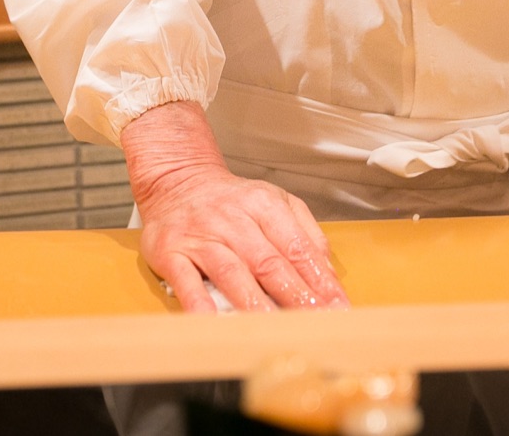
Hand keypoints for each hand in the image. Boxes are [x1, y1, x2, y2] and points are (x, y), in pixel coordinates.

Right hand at [120, 101, 348, 312]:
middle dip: (295, 294)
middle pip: (268, 262)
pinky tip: (212, 321)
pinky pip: (185, 280)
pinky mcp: (170, 252)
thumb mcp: (275, 202)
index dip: (319, 279)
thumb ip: (305, 233)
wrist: (175, 181)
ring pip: (231, 271)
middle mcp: (233, 220)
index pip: (297, 247)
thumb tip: (327, 273)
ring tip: (274, 327)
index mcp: (264, 205)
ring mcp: (200, 236)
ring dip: (253, 302)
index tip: (337, 306)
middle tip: (315, 321)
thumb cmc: (231, 202)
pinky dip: (199, 302)